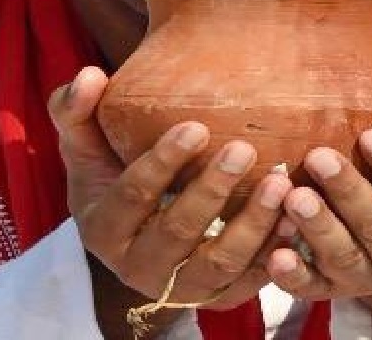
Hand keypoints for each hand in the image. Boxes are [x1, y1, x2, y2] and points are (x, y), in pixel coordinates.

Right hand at [48, 67, 290, 331]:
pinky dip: (274, 252)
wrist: (138, 236)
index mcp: (103, 229)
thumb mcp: (86, 147)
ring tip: (280, 183)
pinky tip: (295, 218)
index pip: (132, 196)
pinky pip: (250, 280)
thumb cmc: (112, 177)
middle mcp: (138, 267)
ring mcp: (180, 287)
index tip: (196, 127)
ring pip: (219, 261)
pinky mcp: (218, 296)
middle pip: (178, 230)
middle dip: (212, 189)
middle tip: (245, 149)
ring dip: (252, 223)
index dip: (163, 163)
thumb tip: (91, 75)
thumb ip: (77, 110)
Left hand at [265, 49, 371, 325]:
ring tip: (292, 196)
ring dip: (319, 228)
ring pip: (344, 258)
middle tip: (317, 157)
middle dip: (349, 193)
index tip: (371, 135)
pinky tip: (276, 254)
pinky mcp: (329, 289)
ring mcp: (366, 275)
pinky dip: (295, 276)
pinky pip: (311, 288)